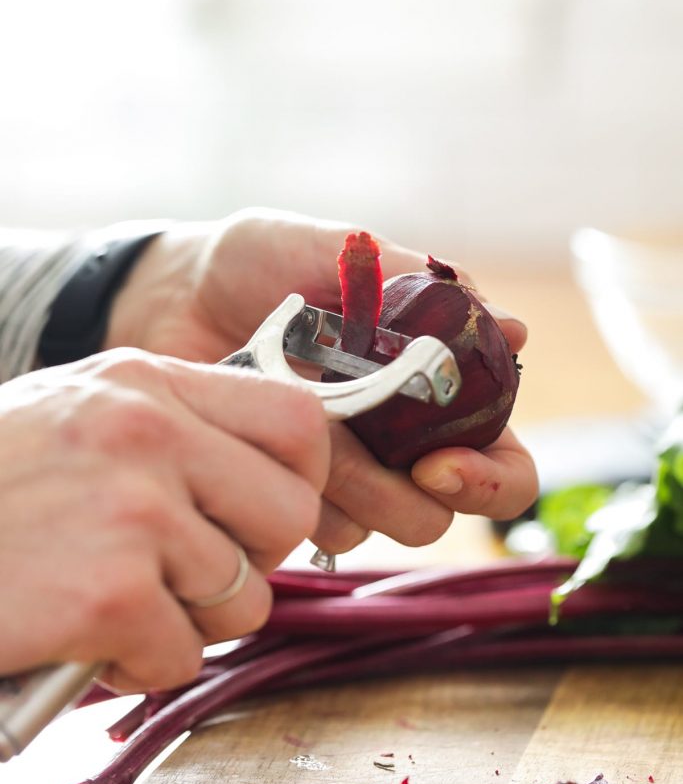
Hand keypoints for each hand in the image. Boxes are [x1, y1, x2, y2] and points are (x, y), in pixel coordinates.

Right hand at [0, 349, 327, 690]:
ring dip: (188, 620)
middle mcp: (149, 432)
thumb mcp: (78, 413)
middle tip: (190, 572)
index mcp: (147, 382)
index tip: (263, 511)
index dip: (300, 478)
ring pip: (244, 597)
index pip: (297, 420)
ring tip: (119, 602)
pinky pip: (182, 653)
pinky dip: (140, 663)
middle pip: (289, 515)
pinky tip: (85, 637)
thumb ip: (170, 427)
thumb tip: (262, 469)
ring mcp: (132, 509)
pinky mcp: (108, 591)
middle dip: (250, 561)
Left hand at [107, 207, 536, 554]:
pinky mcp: (290, 491)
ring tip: (296, 416)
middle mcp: (402, 442)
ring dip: (341, 482)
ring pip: (376, 529)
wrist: (174, 290)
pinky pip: (315, 529)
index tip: (440, 463)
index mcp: (438, 388)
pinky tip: (262, 434)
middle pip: (442, 513)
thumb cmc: (263, 262)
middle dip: (402, 491)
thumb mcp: (345, 254)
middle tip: (352, 442)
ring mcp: (345, 474)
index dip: (490, 481)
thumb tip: (514, 328)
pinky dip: (294, 488)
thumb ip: (425, 290)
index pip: (504, 465)